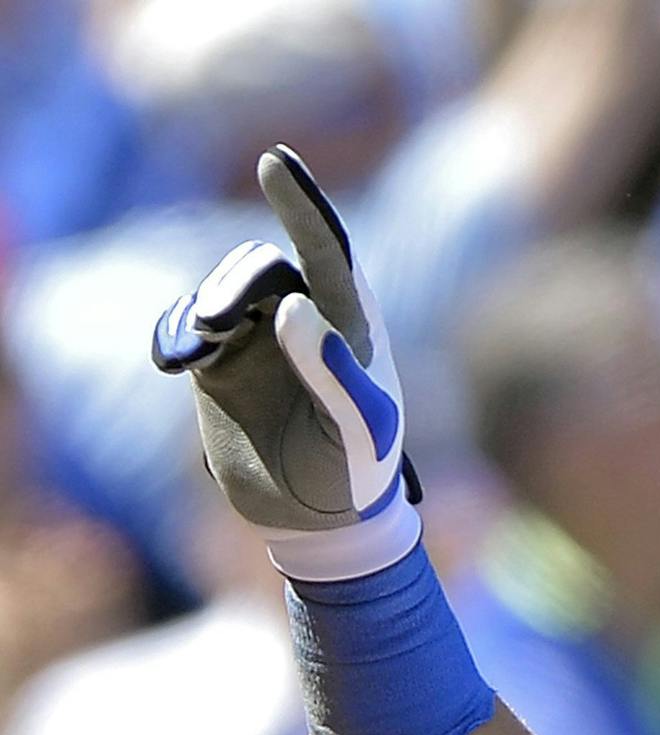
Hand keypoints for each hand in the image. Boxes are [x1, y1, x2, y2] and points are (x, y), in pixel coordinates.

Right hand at [151, 145, 420, 581]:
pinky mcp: (220, 363)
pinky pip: (185, 328)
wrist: (323, 517)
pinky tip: (171, 359)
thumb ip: (331, 370)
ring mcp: (258, 337)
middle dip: (233, 284)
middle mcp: (304, 319)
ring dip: (203, 309)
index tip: (274, 161)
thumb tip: (290, 306)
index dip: (302, 203)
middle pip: (260, 268)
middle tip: (214, 324)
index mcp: (352, 323)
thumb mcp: (356, 429)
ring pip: (220, 292)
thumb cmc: (357, 472)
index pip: (327, 249)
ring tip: (196, 350)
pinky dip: (173, 334)